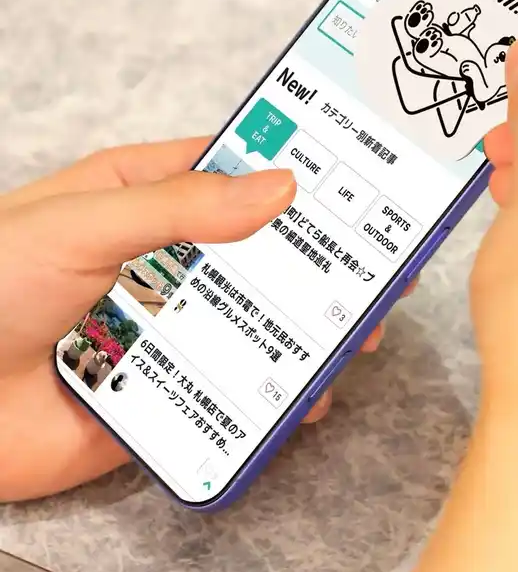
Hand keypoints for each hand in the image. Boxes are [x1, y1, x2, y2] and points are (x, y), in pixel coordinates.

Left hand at [0, 138, 409, 502]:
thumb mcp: (80, 225)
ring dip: (311, 332)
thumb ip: (182, 208)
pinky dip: (277, 400)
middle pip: (261, 255)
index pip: (233, 173)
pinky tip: (306, 397)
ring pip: (258, 327)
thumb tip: (280, 186)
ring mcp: (166, 333)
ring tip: (358, 335)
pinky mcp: (166, 398)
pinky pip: (235, 395)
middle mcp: (161, 266)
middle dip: (323, 263)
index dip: (295, 170)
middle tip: (382, 269)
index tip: (360, 177)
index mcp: (137, 202)